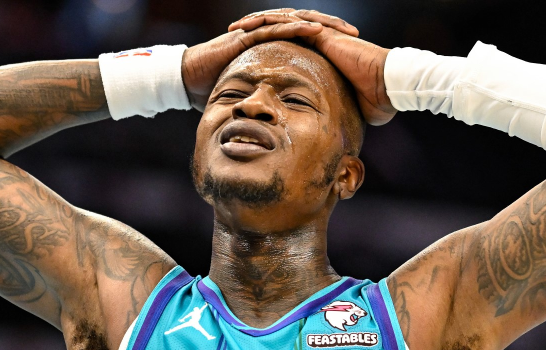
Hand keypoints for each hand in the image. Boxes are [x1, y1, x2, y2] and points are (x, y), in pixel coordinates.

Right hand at [183, 11, 354, 110]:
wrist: (188, 80)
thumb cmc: (215, 90)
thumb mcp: (250, 99)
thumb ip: (267, 107)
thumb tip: (284, 131)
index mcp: (272, 50)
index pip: (306, 42)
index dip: (328, 45)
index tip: (352, 53)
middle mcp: (267, 37)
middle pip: (306, 27)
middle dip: (332, 29)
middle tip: (356, 35)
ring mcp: (257, 33)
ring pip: (295, 22)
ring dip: (321, 24)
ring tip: (343, 29)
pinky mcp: (247, 35)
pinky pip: (275, 28)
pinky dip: (295, 27)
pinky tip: (315, 29)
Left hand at [229, 9, 395, 125]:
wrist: (387, 87)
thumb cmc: (374, 102)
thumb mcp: (346, 111)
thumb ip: (333, 118)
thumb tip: (329, 139)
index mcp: (320, 57)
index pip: (287, 48)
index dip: (266, 51)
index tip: (245, 59)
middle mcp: (317, 41)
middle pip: (278, 31)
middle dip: (254, 33)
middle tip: (231, 38)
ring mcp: (319, 33)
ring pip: (279, 22)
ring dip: (255, 24)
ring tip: (233, 29)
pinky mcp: (320, 32)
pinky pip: (289, 22)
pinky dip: (268, 22)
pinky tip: (250, 25)